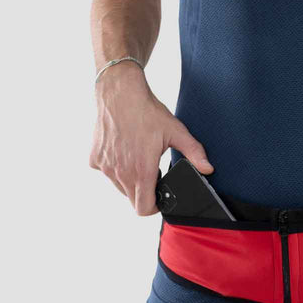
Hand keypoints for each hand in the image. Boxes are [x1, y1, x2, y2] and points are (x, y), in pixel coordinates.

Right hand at [89, 66, 213, 214]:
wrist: (119, 93)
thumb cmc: (147, 111)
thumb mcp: (176, 131)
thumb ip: (194, 153)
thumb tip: (208, 169)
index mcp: (141, 171)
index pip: (143, 209)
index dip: (155, 206)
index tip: (160, 195)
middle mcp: (120, 173)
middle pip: (132, 199)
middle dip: (144, 191)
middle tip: (152, 171)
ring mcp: (105, 167)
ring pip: (119, 186)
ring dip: (129, 180)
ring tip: (138, 157)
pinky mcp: (94, 159)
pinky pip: (106, 172)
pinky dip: (114, 167)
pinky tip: (123, 149)